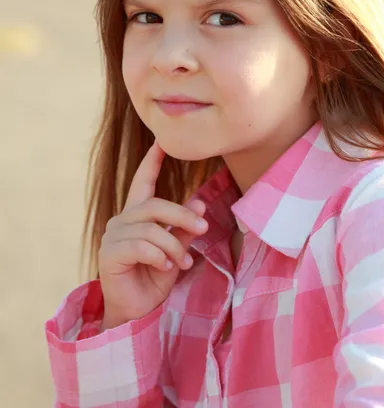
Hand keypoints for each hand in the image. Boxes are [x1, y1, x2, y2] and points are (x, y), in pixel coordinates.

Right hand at [98, 141, 207, 329]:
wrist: (138, 312)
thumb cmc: (156, 278)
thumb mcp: (176, 250)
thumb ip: (183, 228)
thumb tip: (198, 201)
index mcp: (137, 216)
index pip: (142, 182)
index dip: (151, 162)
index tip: (161, 141)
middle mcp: (122, 221)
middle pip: (154, 204)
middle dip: (182, 215)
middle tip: (204, 229)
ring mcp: (113, 236)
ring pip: (151, 228)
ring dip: (173, 246)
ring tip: (183, 263)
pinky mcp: (109, 254)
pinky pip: (140, 246)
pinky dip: (158, 256)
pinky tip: (166, 268)